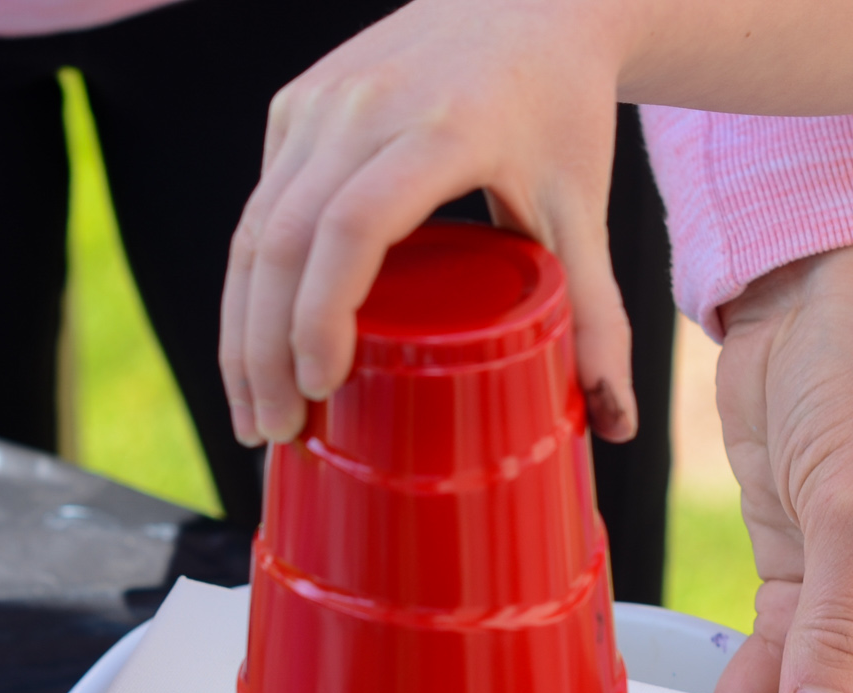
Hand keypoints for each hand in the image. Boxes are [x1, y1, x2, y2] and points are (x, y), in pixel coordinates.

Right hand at [219, 0, 634, 448]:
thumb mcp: (582, 208)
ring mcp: (321, 101)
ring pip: (254, 228)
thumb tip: (612, 422)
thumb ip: (597, 314)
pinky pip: (259, 204)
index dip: (321, 314)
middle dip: (262, 350)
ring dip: (240, 329)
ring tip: (253, 411)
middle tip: (273, 433)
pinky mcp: (296, 103)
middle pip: (283, 240)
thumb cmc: (559, 104)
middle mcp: (366, 105)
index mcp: (443, 126)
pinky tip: (257, 346)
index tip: (322, 387)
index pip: (353, 225)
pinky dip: (250, 284)